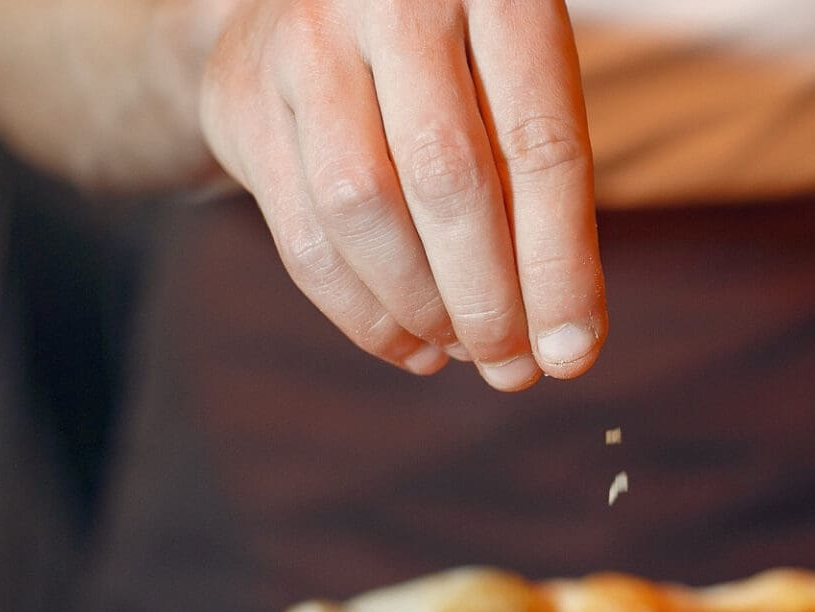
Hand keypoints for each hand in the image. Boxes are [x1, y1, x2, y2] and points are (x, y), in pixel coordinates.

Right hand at [198, 0, 603, 386]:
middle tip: (514, 367)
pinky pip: (302, 234)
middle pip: (447, 178)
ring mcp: (305, 41)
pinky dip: (361, 311)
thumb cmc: (456, 56)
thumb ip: (542, 187)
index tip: (573, 352)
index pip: (540, 146)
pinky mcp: (241, 96)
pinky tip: (410, 344)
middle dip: (487, 298)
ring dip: (420, 306)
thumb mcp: (517, 81)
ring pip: (361, 208)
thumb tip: (564, 343)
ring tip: (463, 351)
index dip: (560, 266)